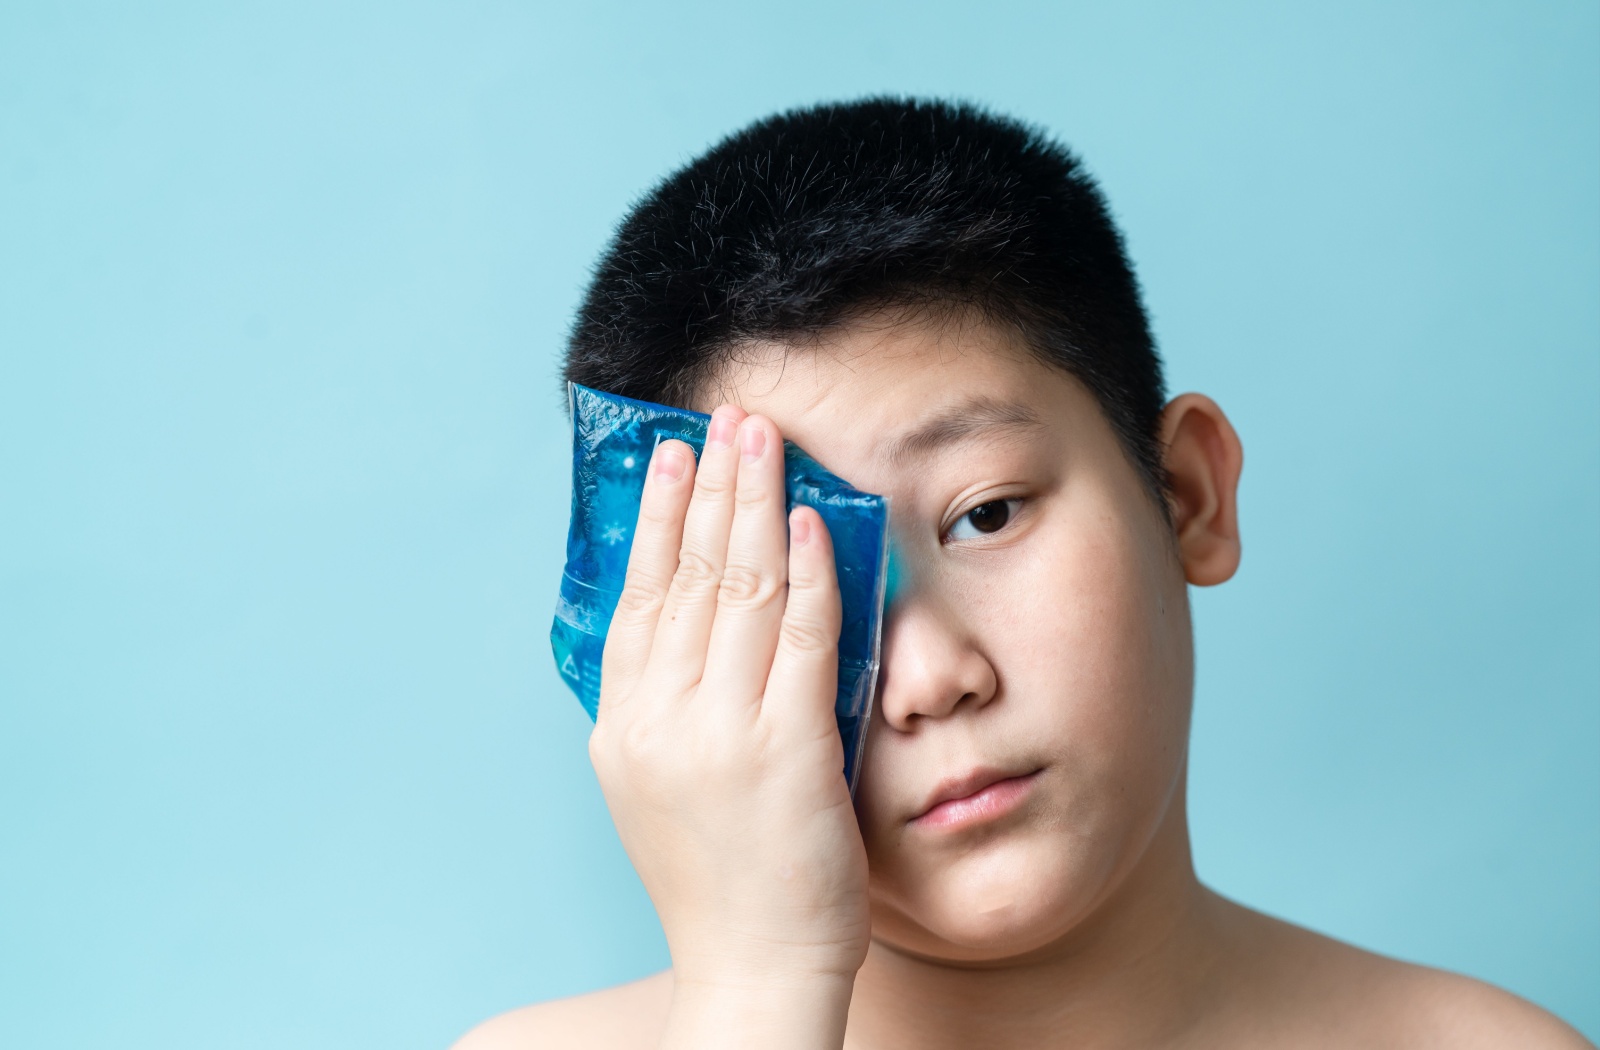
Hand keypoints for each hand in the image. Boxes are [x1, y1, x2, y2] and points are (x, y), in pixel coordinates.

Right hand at [588, 406, 870, 1047]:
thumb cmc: (720, 880)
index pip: (639, 597)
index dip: (655, 519)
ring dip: (753, 504)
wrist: (753, 971)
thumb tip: (681, 618)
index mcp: (624, 727)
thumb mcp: (657, 784)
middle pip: (685, 576)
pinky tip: (811, 520)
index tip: (670, 458)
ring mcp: (720, 733)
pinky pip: (799, 636)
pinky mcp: (785, 749)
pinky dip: (806, 572)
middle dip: (708, 487)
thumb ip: (665, 703)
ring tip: (762, 441)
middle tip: (726, 419)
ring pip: (737, 589)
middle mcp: (659, 721)